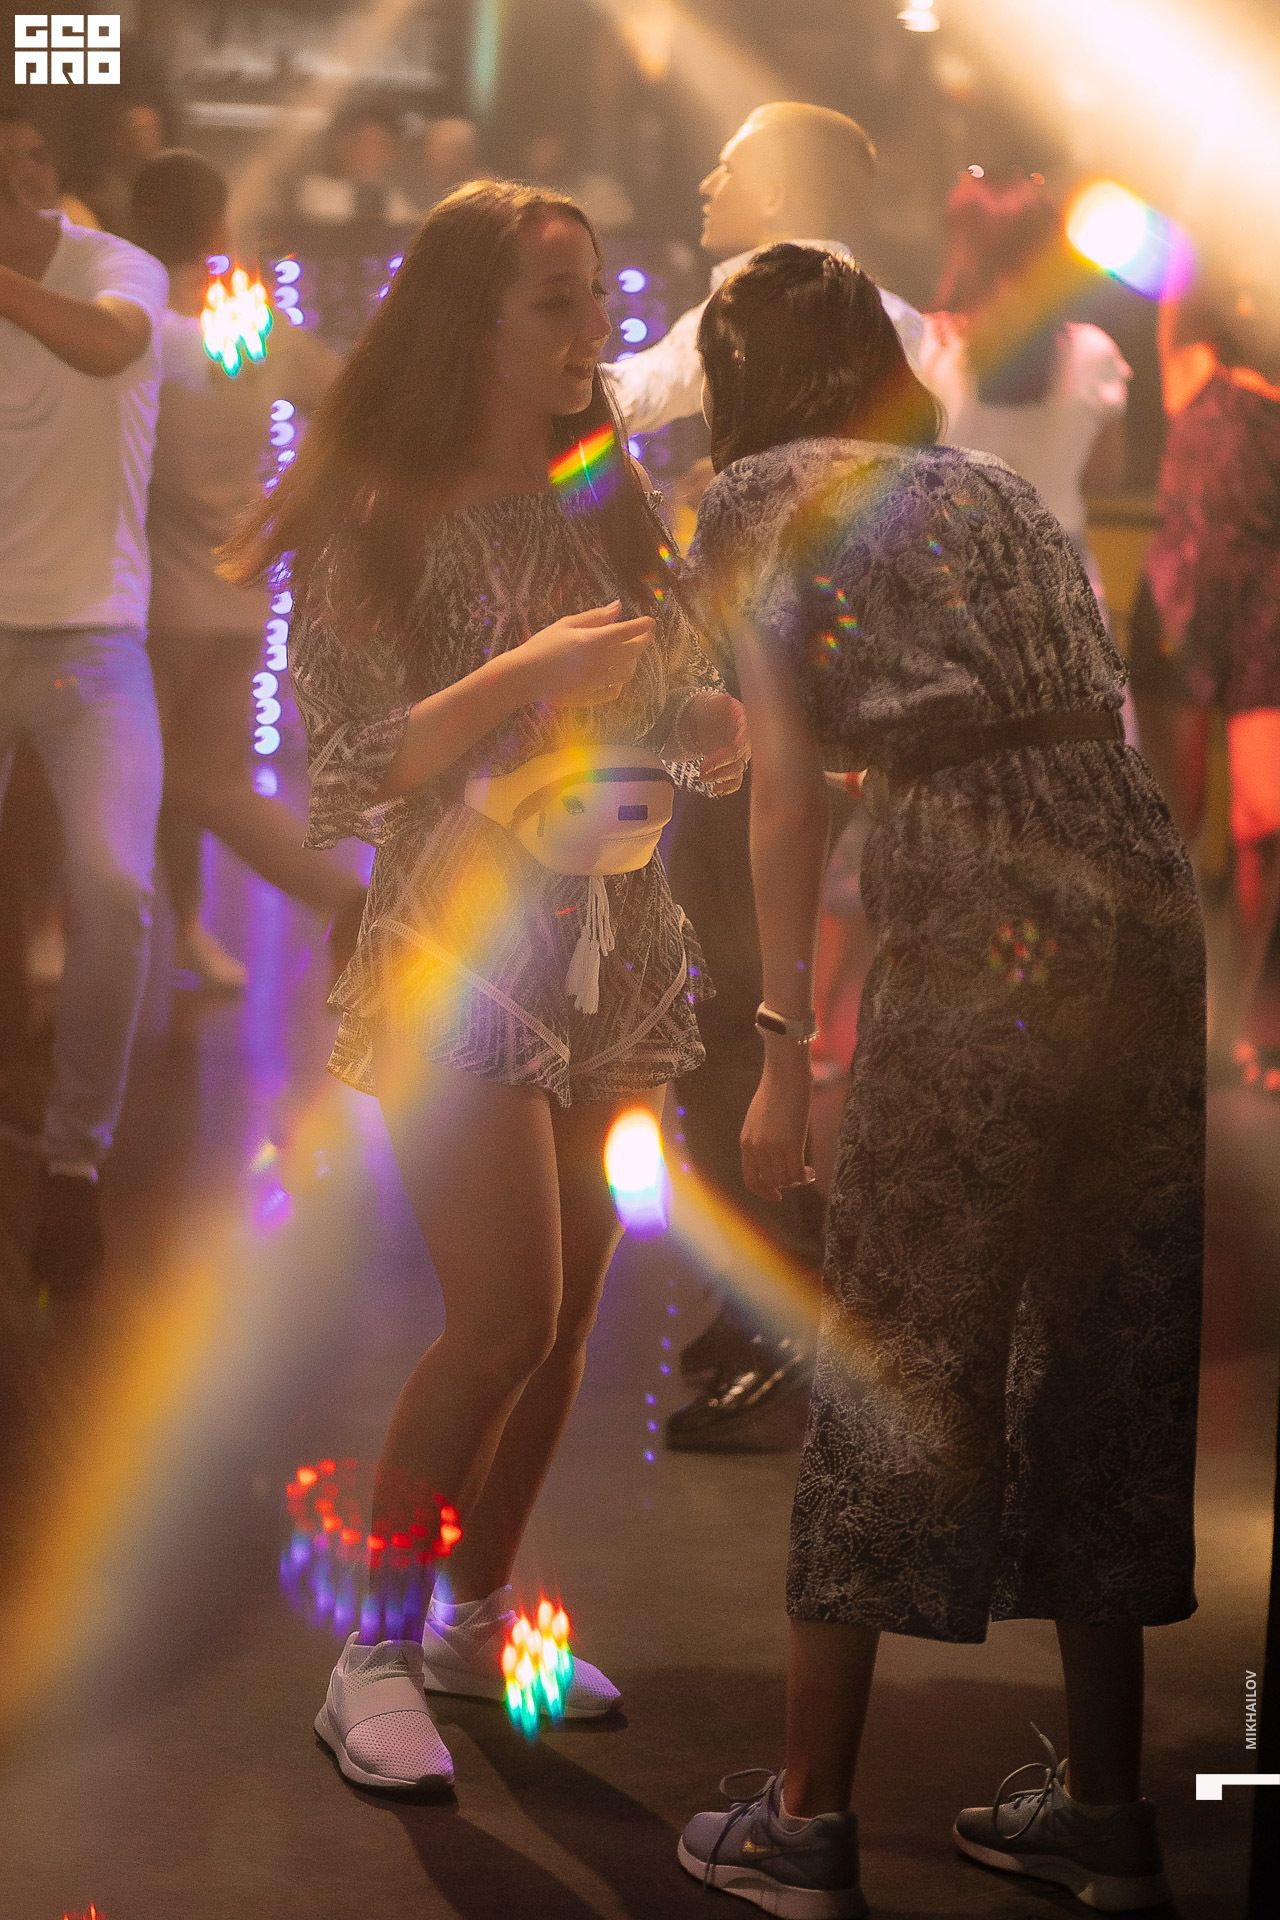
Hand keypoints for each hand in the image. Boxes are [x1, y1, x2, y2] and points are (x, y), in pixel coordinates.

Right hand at [516, 600, 654, 708]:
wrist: (525, 676)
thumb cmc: (542, 645)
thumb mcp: (566, 624)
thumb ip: (595, 617)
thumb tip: (618, 607)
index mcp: (594, 640)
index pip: (628, 631)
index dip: (642, 625)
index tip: (650, 621)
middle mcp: (600, 662)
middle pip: (633, 652)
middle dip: (643, 642)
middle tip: (646, 636)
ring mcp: (597, 681)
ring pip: (627, 673)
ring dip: (633, 662)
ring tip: (630, 655)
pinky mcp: (590, 697)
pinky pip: (614, 691)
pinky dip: (619, 683)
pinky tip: (615, 677)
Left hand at [671, 688, 749, 793]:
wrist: (701, 719)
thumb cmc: (707, 707)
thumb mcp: (710, 701)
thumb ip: (719, 701)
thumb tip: (726, 698)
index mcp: (742, 723)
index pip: (746, 737)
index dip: (737, 746)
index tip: (728, 752)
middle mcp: (744, 740)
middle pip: (740, 757)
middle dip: (722, 765)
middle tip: (702, 770)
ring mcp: (738, 754)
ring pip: (737, 770)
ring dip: (721, 777)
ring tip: (702, 777)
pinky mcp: (731, 765)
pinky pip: (735, 780)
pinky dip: (727, 787)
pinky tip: (716, 790)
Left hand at [740, 1048, 815, 1201]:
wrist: (785, 1074)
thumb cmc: (776, 1091)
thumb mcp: (760, 1119)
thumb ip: (762, 1139)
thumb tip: (775, 1156)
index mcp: (746, 1142)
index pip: (750, 1179)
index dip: (764, 1192)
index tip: (777, 1195)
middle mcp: (756, 1148)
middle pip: (772, 1181)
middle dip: (787, 1183)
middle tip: (801, 1175)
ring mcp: (773, 1147)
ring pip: (786, 1180)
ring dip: (798, 1180)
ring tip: (807, 1172)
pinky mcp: (791, 1144)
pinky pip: (798, 1173)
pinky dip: (806, 1177)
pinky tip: (812, 1172)